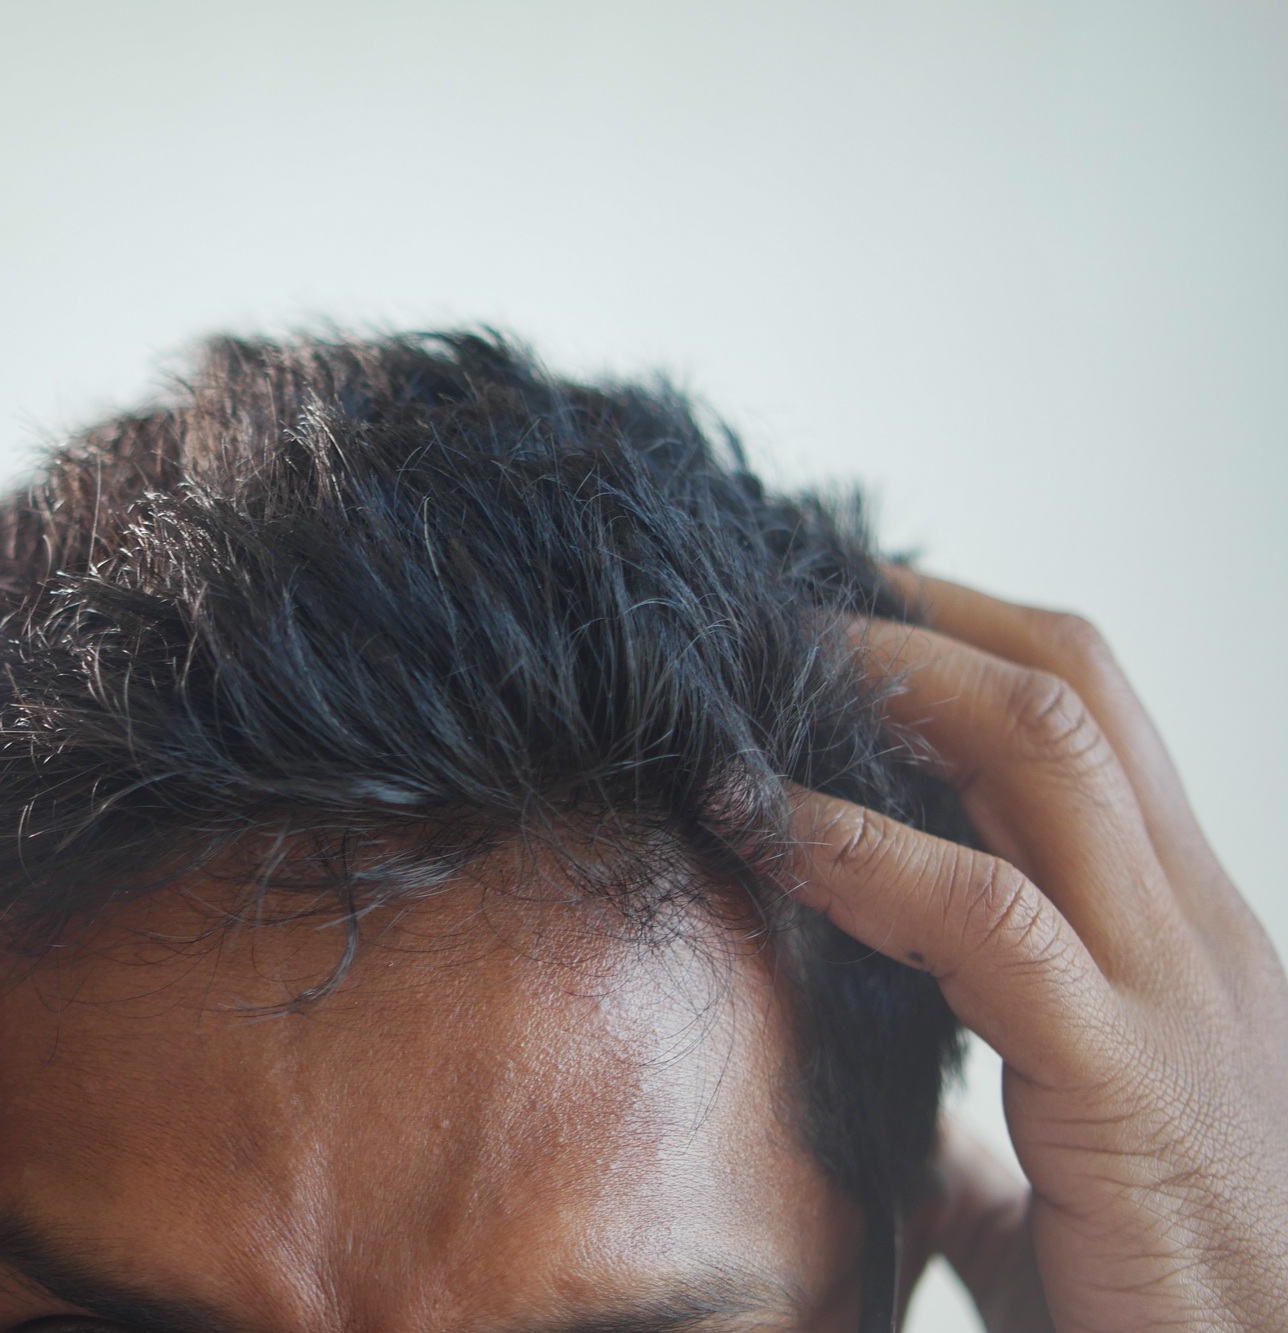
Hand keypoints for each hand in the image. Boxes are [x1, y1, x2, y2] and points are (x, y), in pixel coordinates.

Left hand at [792, 573, 1287, 1330]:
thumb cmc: (1168, 1292)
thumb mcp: (1068, 1176)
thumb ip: (991, 1135)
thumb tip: (917, 1138)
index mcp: (1174, 935)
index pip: (1087, 717)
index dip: (953, 638)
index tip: (825, 612)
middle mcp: (1191, 931)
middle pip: (1070, 684)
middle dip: (911, 612)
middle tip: (769, 589)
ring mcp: (1172, 994)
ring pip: (1047, 749)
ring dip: (885, 679)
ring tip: (748, 657)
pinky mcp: (1126, 1082)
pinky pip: (984, 916)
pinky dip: (852, 845)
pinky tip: (746, 812)